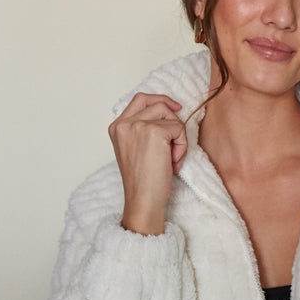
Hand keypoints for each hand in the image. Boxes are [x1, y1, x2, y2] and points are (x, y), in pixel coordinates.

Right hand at [108, 93, 185, 233]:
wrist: (143, 200)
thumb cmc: (143, 181)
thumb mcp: (135, 150)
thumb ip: (143, 130)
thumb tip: (169, 112)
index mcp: (117, 127)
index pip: (140, 99)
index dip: (160, 100)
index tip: (176, 108)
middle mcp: (124, 123)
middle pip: (158, 104)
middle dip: (173, 121)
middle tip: (176, 146)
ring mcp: (138, 126)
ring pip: (170, 116)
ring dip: (178, 137)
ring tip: (172, 158)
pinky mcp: (154, 132)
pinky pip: (179, 128)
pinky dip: (182, 146)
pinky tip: (173, 163)